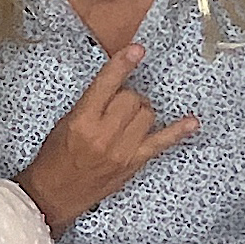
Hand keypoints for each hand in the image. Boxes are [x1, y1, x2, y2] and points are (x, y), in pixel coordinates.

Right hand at [16, 43, 196, 235]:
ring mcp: (121, 150)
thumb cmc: (55, 158)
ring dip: (141, 111)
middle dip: (127, 97)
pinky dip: (178, 131)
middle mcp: (103, 135)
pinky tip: (191, 122)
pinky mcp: (133, 163)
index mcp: (82, 121)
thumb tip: (116, 85)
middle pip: (132, 99)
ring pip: (147, 114)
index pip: (106, 85)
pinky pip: (161, 142)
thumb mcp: (64, 123)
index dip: (122, 65)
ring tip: (127, 119)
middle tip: (116, 106)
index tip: (136, 49)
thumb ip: (90, 104)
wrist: (53, 194)